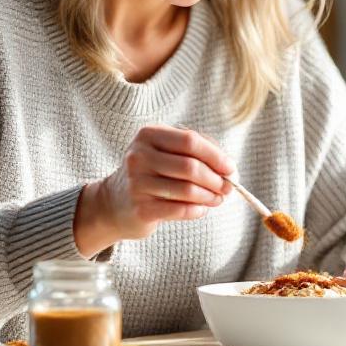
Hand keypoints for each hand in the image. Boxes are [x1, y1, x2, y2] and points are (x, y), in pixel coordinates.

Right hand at [74, 125, 233, 256]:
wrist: (114, 203)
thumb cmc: (151, 173)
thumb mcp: (166, 152)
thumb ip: (197, 152)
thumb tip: (229, 168)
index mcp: (148, 135)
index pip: (190, 141)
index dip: (216, 155)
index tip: (231, 168)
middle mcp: (139, 156)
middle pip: (191, 166)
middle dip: (216, 179)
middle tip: (228, 188)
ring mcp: (137, 184)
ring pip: (187, 190)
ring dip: (210, 197)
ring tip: (217, 199)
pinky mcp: (140, 209)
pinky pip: (180, 210)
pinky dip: (197, 210)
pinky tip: (201, 209)